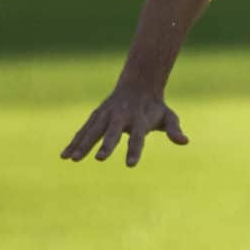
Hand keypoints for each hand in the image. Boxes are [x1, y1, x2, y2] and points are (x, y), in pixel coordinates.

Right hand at [61, 87, 187, 166]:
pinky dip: (74, 142)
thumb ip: (174, 129)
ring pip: (93, 130)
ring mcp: (106, 114)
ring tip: (72, 159)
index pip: (138, 137)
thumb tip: (184, 141)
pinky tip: (64, 156)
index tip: (131, 164)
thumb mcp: (169, 116)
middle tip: (99, 159)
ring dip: (83, 144)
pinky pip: (84, 131)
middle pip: (112, 132)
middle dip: (106, 145)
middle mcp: (120, 116)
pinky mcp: (96, 116)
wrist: (138, 85)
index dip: (135, 150)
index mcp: (139, 118)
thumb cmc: (155, 107)